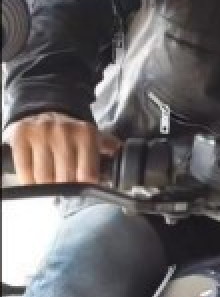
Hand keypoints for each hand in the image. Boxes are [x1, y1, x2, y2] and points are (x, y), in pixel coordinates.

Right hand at [2, 112, 120, 184]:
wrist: (43, 111)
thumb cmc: (70, 132)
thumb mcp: (92, 137)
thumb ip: (108, 147)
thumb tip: (122, 154)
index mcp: (86, 133)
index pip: (88, 175)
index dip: (83, 185)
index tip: (79, 184)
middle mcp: (64, 132)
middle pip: (65, 180)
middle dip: (64, 185)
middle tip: (62, 180)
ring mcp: (41, 134)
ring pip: (44, 179)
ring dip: (45, 184)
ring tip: (49, 176)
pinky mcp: (21, 137)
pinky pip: (25, 172)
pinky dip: (28, 180)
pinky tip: (34, 175)